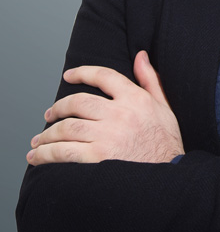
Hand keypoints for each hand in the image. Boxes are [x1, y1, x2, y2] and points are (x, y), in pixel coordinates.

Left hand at [27, 51, 183, 164]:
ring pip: (67, 128)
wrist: (171, 176)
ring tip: (39, 141)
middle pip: (78, 102)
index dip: (82, 72)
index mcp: (136, 99)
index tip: (68, 75)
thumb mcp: (164, 107)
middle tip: (49, 115)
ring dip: (47, 134)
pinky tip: (37, 157)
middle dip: (58, 108)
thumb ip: (150, 80)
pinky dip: (46, 154)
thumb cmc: (167, 143)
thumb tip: (140, 55)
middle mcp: (120, 114)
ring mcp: (108, 136)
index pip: (103, 76)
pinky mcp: (98, 158)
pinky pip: (64, 152)